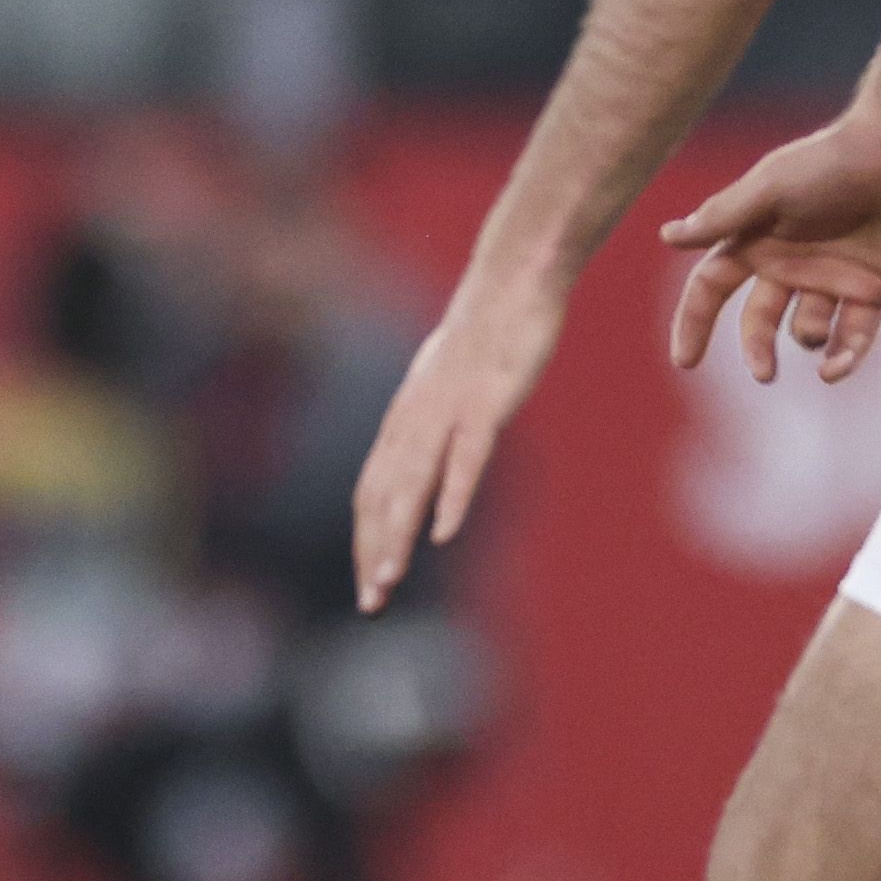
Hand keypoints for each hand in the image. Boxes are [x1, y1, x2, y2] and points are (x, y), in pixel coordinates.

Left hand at [350, 268, 564, 612]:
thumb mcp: (451, 385)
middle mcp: (414, 418)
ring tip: (387, 582)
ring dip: (396, 535)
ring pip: (412, 482)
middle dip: (372, 552)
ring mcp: (448, 409)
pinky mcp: (487, 399)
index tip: (369, 585)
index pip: (371, 490)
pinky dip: (452, 495)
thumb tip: (428, 452)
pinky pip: (466, 455)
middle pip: (382, 495)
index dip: (366, 539)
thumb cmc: (487, 334)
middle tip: (370, 604)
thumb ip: (436, 421)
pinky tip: (445, 533)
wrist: (514, 276)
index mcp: (404, 419)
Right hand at [660, 118, 880, 384]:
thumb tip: (668, 237)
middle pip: (759, 320)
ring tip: (819, 327)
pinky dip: (845, 359)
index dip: (694, 323)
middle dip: (757, 349)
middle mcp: (789, 265)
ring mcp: (831, 280)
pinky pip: (855, 337)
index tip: (685, 361)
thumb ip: (721, 215)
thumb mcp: (768, 188)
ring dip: (809, 336)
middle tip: (763, 372)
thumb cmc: (828, 164)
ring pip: (808, 331)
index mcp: (755, 242)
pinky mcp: (872, 291)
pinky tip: (833, 371)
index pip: (711, 289)